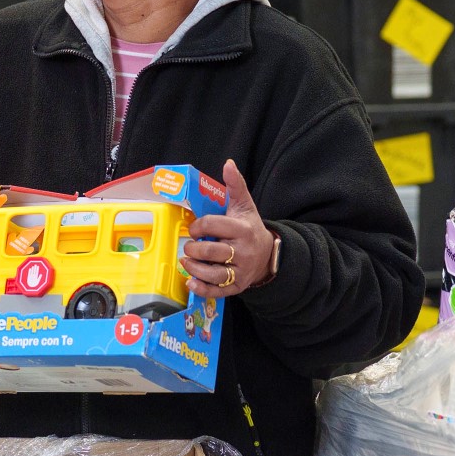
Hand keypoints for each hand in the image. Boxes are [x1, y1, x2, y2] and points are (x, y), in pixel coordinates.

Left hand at [183, 160, 274, 299]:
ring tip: (186, 261)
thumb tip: (228, 164)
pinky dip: (202, 289)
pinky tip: (191, 283)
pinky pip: (218, 291)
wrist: (268, 254)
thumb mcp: (244, 206)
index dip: (198, 227)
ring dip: (194, 269)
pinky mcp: (237, 286)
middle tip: (189, 246)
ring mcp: (240, 271)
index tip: (194, 229)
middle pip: (211, 252)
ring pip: (214, 274)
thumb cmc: (249, 228)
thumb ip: (236, 185)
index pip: (213, 225)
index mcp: (242, 229)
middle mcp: (242, 251)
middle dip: (193, 249)